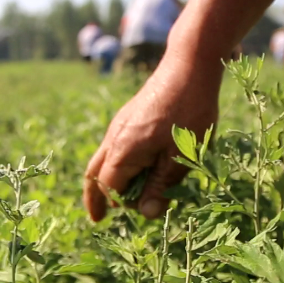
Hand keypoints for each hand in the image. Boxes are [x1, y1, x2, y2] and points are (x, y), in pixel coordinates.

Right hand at [83, 53, 221, 220]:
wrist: (189, 65)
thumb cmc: (189, 111)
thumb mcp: (181, 155)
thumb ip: (161, 186)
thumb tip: (145, 214)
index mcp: (123, 151)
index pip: (111, 188)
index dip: (125, 203)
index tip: (147, 208)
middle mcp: (114, 138)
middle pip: (94, 174)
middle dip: (96, 197)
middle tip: (97, 218)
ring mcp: (120, 125)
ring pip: (102, 158)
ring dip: (107, 179)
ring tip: (114, 198)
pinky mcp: (129, 117)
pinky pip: (114, 146)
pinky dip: (118, 163)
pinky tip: (135, 167)